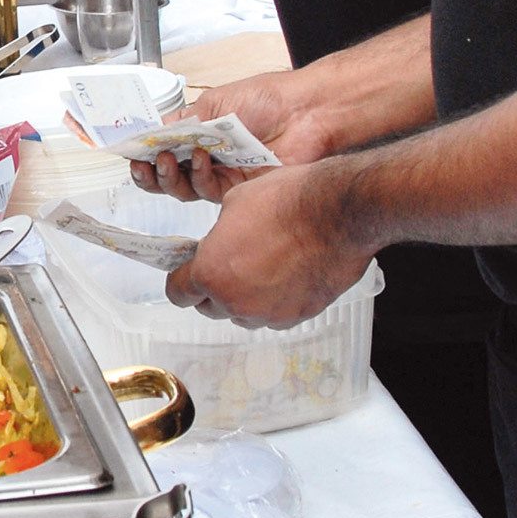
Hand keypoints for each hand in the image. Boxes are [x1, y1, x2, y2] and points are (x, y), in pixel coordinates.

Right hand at [130, 70, 328, 202]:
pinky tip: (201, 160)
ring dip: (168, 177)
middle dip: (149, 173)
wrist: (304, 112)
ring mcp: (223, 174)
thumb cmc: (267, 99)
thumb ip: (180, 122)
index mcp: (201, 132)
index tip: (128, 151)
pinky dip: (198, 177)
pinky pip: (208, 191)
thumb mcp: (213, 102)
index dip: (143, 153)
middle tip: (143, 163)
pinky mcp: (239, 190)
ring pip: (183, 189)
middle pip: (168, 176)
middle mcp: (209, 156)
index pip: (163, 148)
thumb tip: (150, 131)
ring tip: (166, 159)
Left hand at [162, 163, 372, 327]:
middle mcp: (235, 301)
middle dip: (213, 289)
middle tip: (227, 265)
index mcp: (210, 272)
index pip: (179, 293)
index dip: (181, 280)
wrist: (338, 212)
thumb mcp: (235, 203)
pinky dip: (275, 302)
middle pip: (209, 307)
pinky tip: (287, 276)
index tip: (187, 272)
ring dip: (243, 298)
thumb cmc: (287, 201)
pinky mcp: (297, 316)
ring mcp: (267, 313)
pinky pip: (274, 316)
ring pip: (242, 315)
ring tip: (261, 269)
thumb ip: (219, 234)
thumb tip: (221, 241)